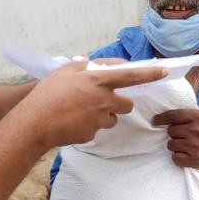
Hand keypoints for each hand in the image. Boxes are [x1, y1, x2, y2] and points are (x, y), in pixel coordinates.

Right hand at [26, 60, 166, 149]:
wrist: (35, 123)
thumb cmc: (46, 94)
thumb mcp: (62, 71)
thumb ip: (80, 67)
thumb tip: (89, 65)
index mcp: (97, 81)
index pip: (130, 76)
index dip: (149, 74)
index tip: (163, 71)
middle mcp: (103, 100)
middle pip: (126, 104)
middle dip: (120, 103)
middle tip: (104, 101)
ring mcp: (99, 119)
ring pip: (111, 119)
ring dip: (103, 115)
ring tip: (81, 112)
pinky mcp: (92, 134)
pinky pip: (96, 130)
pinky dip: (89, 126)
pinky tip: (73, 123)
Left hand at [152, 108, 198, 171]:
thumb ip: (188, 115)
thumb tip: (165, 116)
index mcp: (198, 117)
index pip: (173, 115)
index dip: (161, 118)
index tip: (154, 121)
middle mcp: (196, 130)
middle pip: (170, 131)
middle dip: (174, 134)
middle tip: (185, 137)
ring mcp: (195, 146)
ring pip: (170, 145)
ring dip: (176, 146)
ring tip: (188, 146)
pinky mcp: (194, 160)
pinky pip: (174, 157)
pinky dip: (178, 157)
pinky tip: (188, 154)